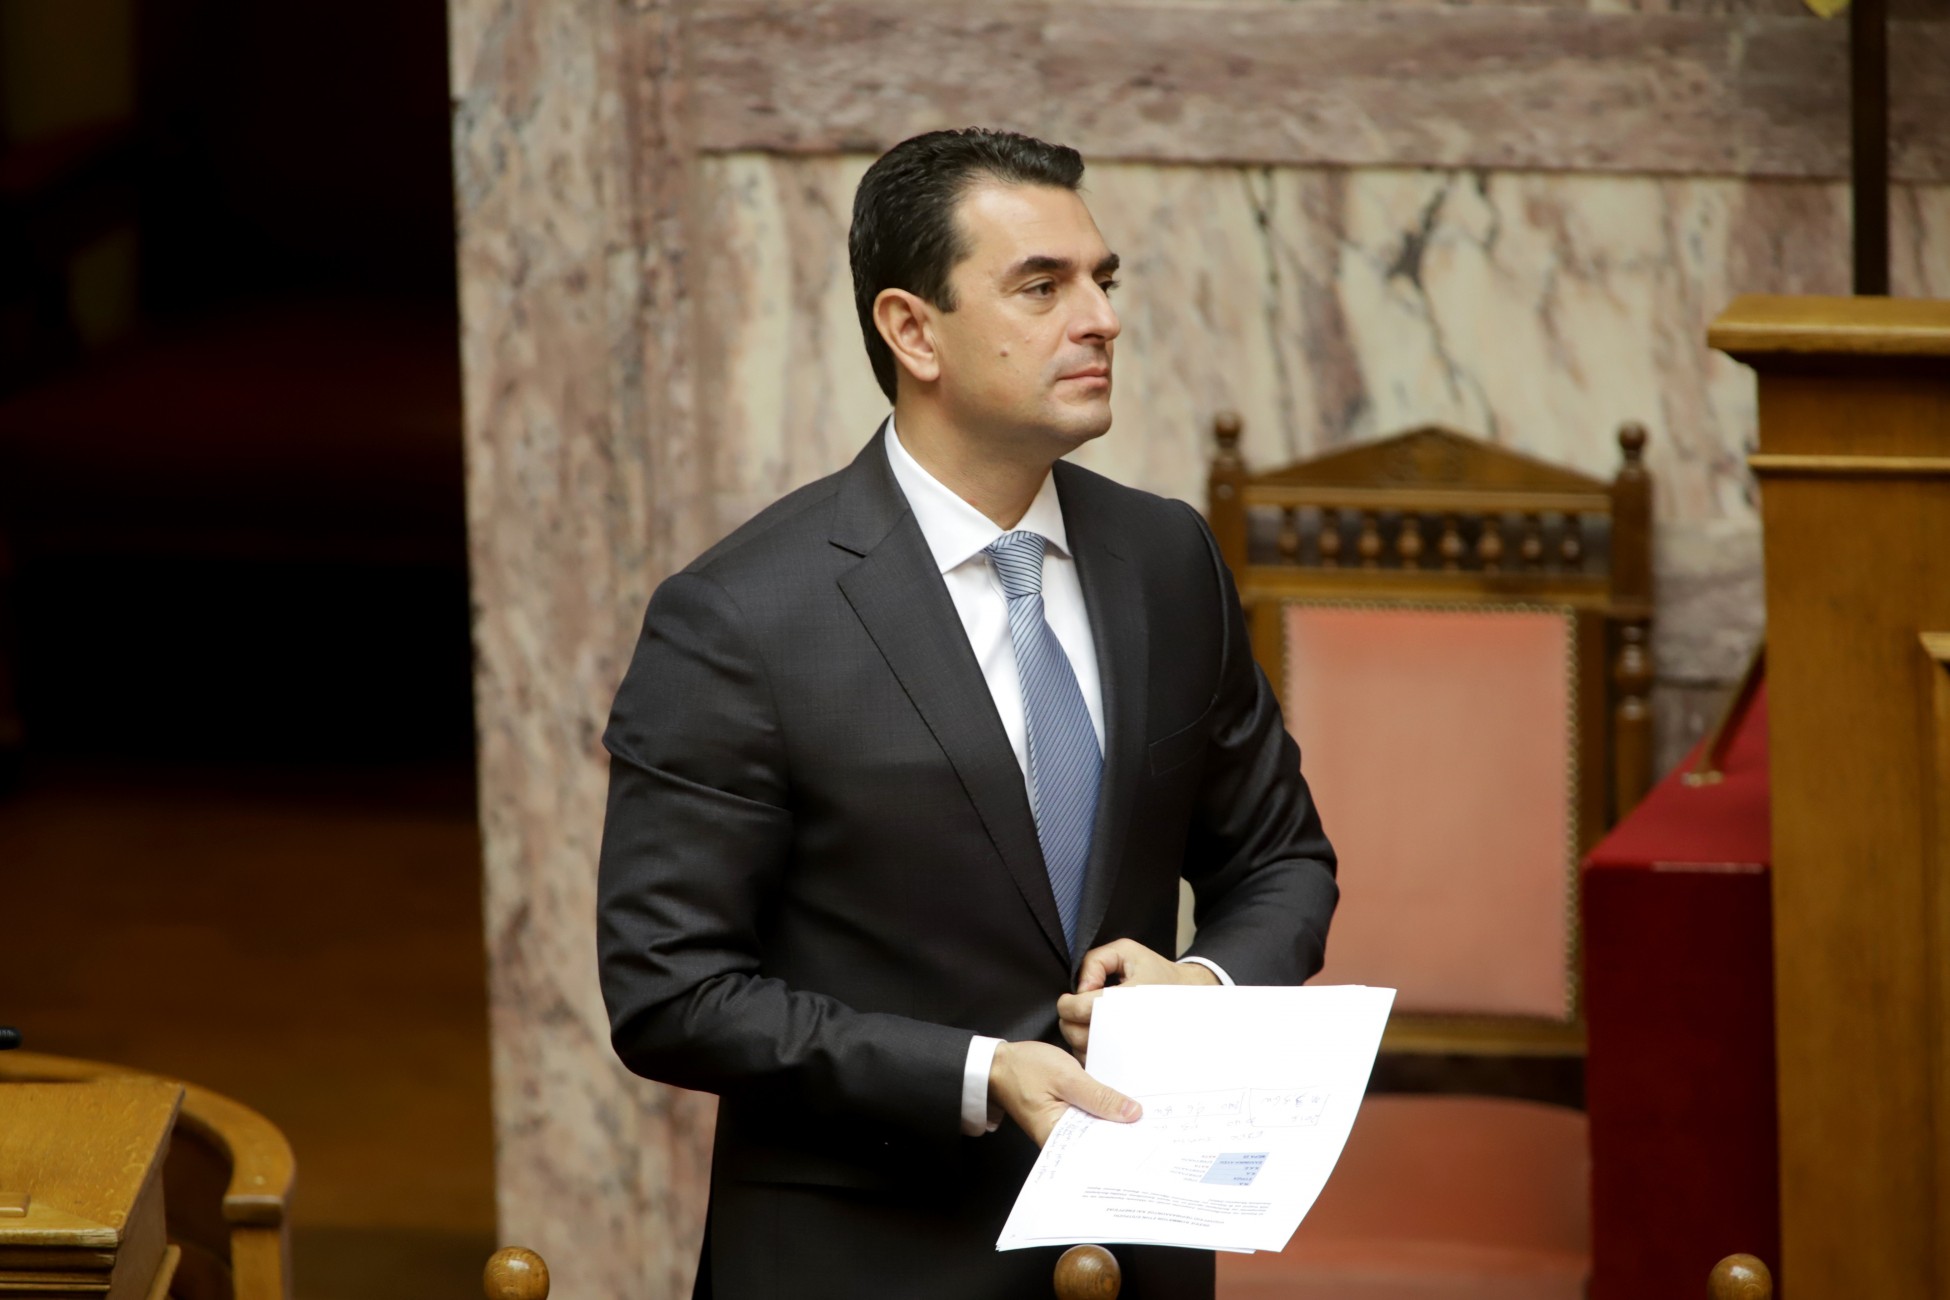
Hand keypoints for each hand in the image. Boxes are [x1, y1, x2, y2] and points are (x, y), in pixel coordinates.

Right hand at [988, 1039, 1141, 1146]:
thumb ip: (1099, 1097)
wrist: (998, 1063)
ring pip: (1098, 1130)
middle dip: (1126, 1134)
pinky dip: (1105, 1112)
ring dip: (1117, 1122)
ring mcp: (1064, 1129)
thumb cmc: (1025, 1069)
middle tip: (1159, 1128)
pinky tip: (1124, 1106)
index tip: (1153, 1138)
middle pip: (1101, 1143)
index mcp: (1059, 1138)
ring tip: (1149, 1118)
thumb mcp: (1066, 1077)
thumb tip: (1133, 1114)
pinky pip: (1091, 1119)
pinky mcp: (1067, 1117)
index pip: (1099, 1151)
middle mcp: (1062, 1140)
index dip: (1126, 1145)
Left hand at [1056, 939, 1218, 1058]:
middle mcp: (1130, 1028)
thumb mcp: (1126, 951)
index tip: (1069, 1000)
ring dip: (1078, 1038)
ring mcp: (1132, 1049)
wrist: (1188, 994)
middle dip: (1069, 1022)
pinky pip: (1100, 1064)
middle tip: (1075, 1011)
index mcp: (1128, 999)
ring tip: (1088, 1023)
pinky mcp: (1133, 1061)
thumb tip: (1080, 989)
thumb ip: (1096, 962)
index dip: (1067, 1004)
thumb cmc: (1154, 972)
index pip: (1083, 1009)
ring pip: (1087, 1053)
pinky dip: (1091, 1052)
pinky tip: (1097, 1036)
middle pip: (1079, 1036)